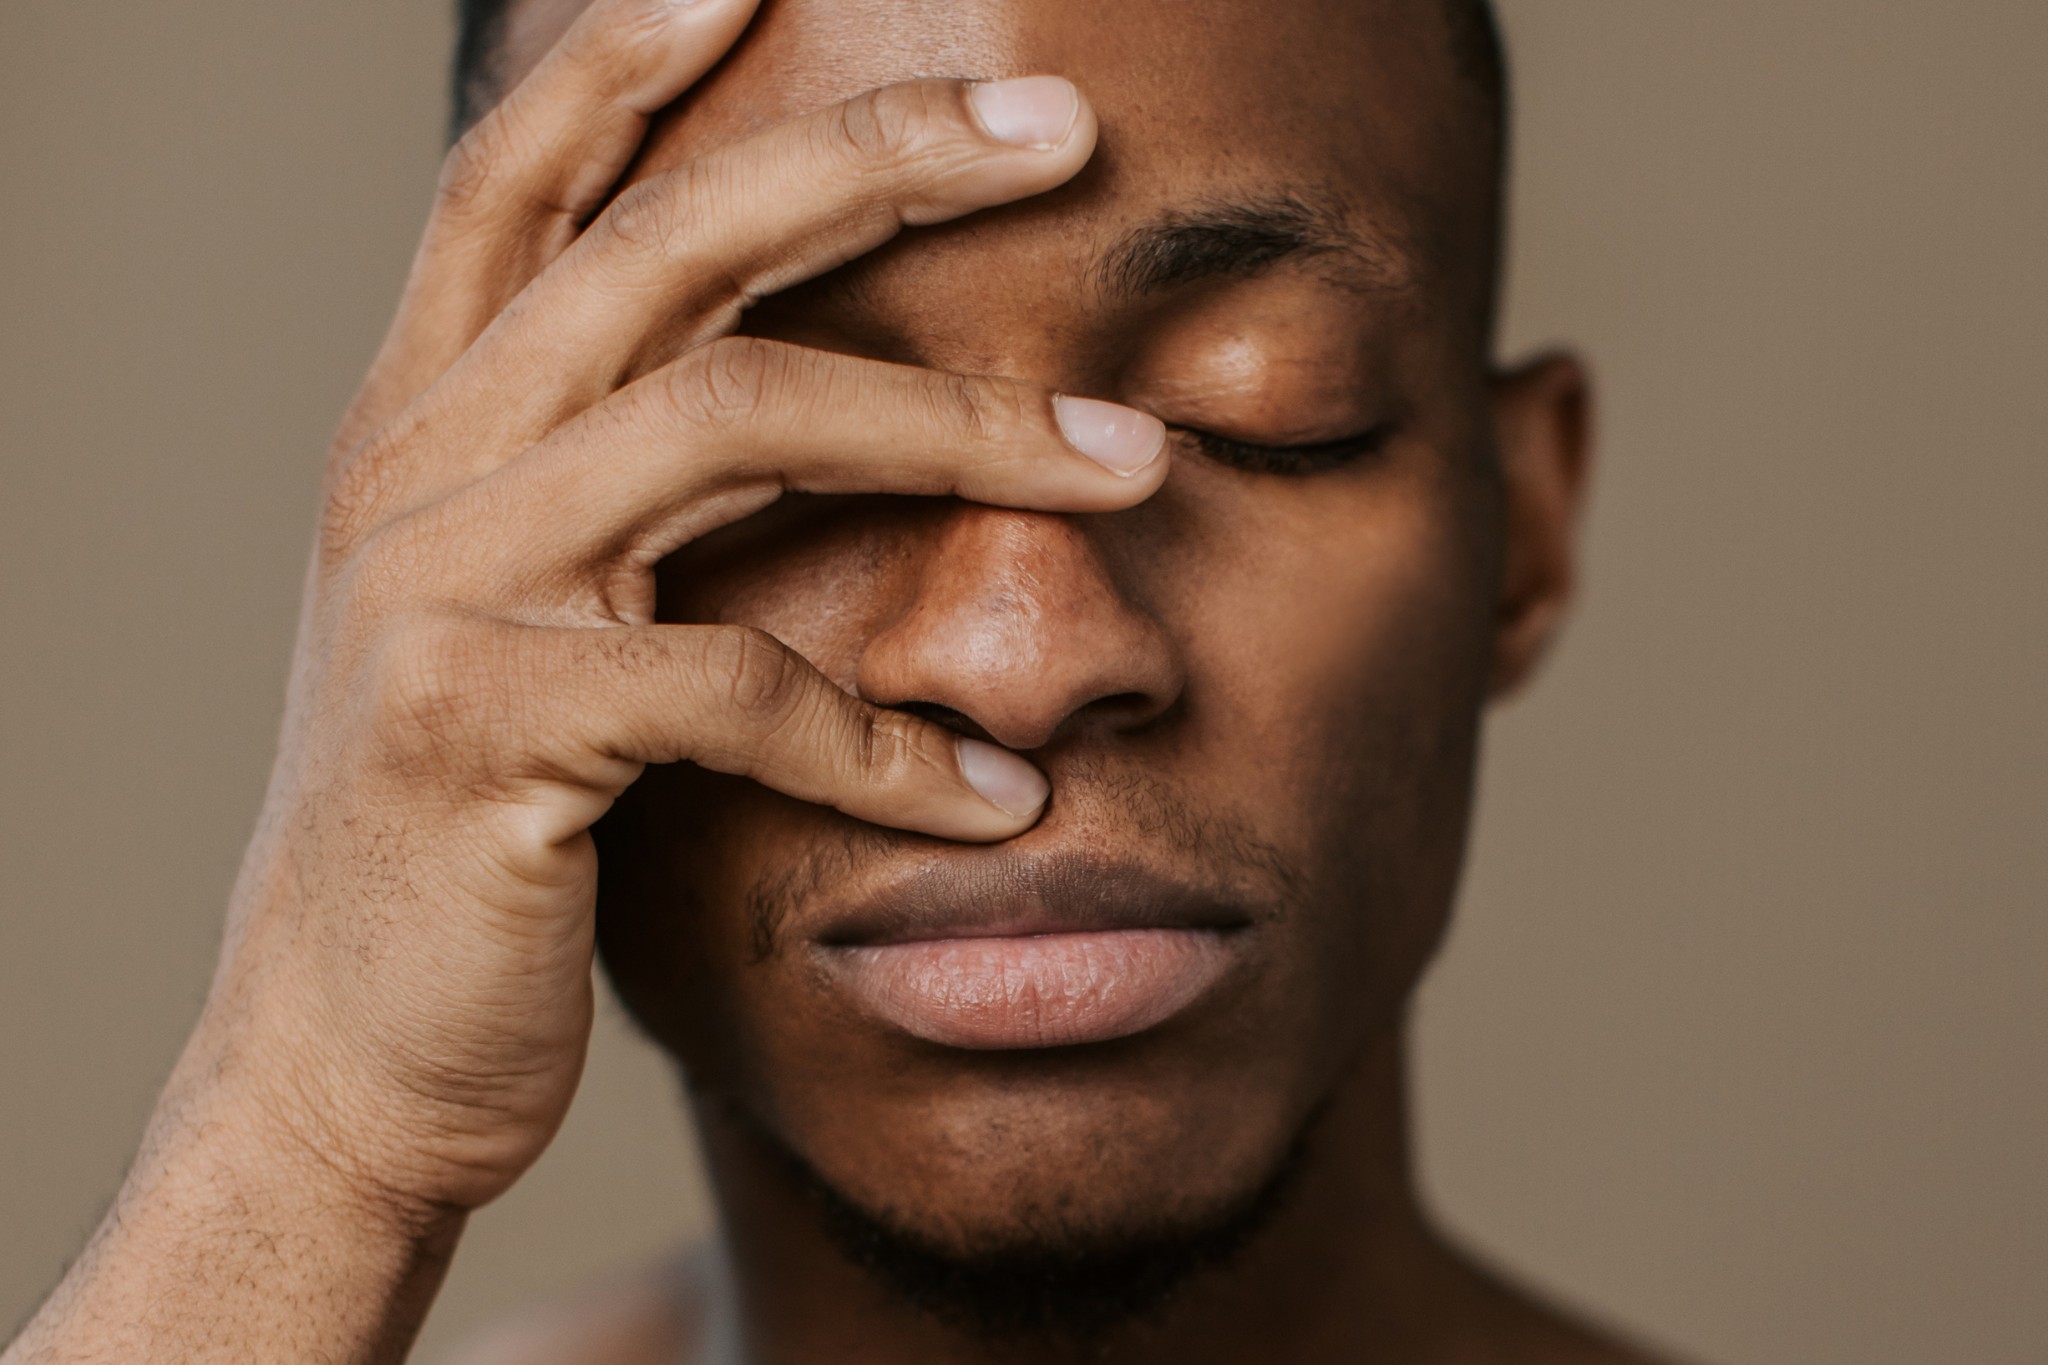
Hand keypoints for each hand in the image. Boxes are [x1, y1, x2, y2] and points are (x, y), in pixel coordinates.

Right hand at [202, 0, 1165, 1219]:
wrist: (339, 1057)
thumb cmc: (461, 837)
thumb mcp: (499, 619)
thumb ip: (592, 486)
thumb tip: (751, 384)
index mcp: (421, 423)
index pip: (521, 177)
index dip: (630, 53)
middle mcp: (419, 468)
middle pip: (669, 244)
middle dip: (877, 161)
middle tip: (1063, 126)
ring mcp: (446, 589)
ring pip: (738, 420)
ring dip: (961, 434)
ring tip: (1130, 465)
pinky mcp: (492, 731)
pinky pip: (745, 686)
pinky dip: (889, 743)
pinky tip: (994, 798)